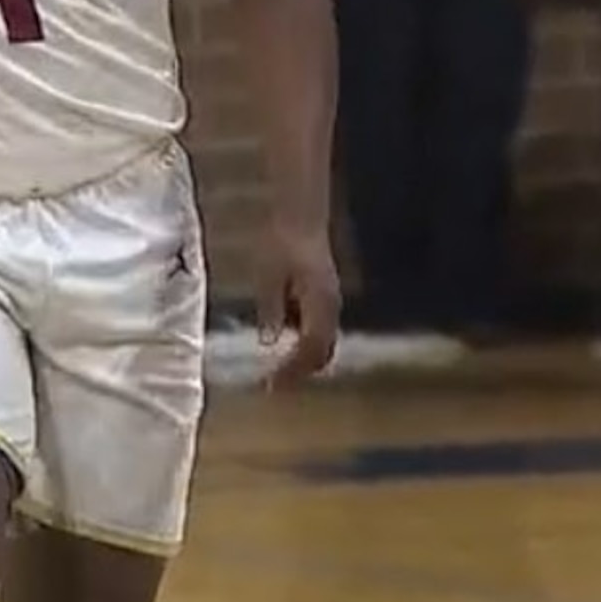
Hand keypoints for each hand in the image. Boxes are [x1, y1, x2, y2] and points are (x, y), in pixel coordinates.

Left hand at [253, 220, 339, 387]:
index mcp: (320, 303)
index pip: (310, 348)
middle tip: (273, 383)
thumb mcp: (269, 277)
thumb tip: (269, 341)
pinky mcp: (325, 297)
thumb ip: (271, 310)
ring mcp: (331, 303)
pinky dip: (302, 339)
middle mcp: (331, 307)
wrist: (301, 217)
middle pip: (321, 352)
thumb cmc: (283, 243)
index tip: (271, 385)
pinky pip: (317, 328)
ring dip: (301, 356)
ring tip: (273, 364)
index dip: (292, 370)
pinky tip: (280, 332)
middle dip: (299, 371)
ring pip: (321, 342)